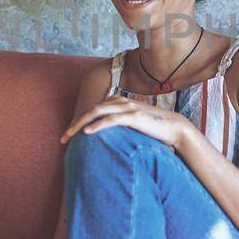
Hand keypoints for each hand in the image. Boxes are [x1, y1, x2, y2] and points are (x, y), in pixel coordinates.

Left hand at [60, 95, 193, 150]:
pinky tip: (87, 133)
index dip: (78, 120)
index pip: (93, 109)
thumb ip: (120, 124)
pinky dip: (98, 125)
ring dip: (81, 124)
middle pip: (91, 109)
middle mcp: (121, 101)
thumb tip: (107, 135)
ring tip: (70, 135)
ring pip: (97, 112)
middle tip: (63, 138)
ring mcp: (128, 107)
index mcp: (119, 101)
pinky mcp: (134, 117)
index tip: (68, 135)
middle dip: (74, 123)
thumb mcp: (133, 123)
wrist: (174, 128)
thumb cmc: (153, 128)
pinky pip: (111, 119)